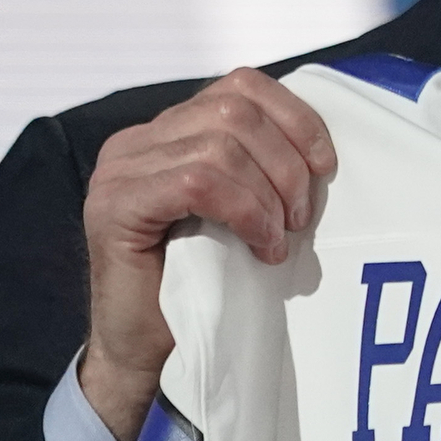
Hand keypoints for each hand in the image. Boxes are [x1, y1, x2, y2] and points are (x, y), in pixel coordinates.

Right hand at [80, 67, 334, 440]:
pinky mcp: (113, 206)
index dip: (295, 117)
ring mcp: (118, 171)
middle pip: (235, 109)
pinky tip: (260, 248)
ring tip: (279, 238)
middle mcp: (137, 141)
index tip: (326, 166)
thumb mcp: (241, 211)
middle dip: (286, 161)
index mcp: (168, 131)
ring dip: (268, 193)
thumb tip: (323, 146)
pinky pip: (196, 183)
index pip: (241, 85)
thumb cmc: (203, 286)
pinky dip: (244, 212)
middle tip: (301, 217)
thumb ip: (259, 166)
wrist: (148, 355)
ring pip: (220, 144)